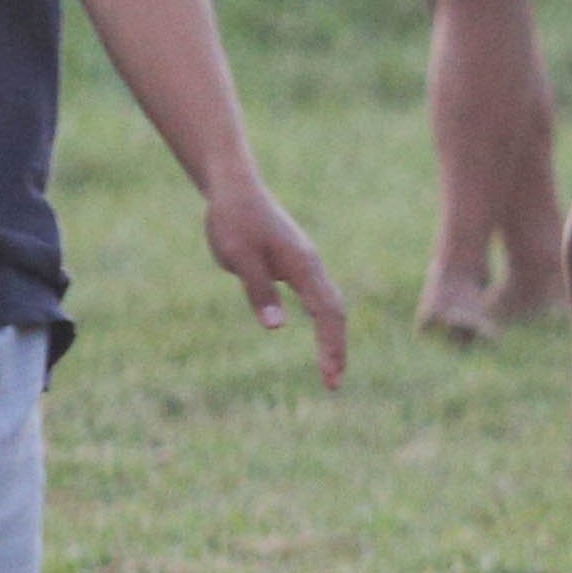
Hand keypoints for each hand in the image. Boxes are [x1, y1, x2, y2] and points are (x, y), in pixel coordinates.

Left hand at [206, 180, 348, 389]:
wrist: (234, 189)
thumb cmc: (234, 220)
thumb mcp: (238, 256)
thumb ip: (258, 290)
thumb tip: (276, 326)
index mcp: (301, 265)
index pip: (326, 312)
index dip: (330, 345)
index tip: (329, 376)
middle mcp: (310, 266)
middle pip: (335, 312)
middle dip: (337, 348)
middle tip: (333, 383)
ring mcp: (304, 266)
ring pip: (329, 306)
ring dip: (333, 338)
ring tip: (331, 370)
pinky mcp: (294, 266)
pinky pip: (318, 300)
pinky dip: (325, 324)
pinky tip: (322, 340)